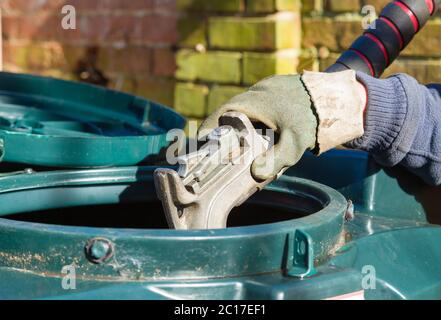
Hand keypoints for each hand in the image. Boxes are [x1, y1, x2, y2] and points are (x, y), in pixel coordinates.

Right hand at [198, 75, 317, 180]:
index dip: (205, 133)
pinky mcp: (272, 92)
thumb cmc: (312, 117)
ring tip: (233, 148)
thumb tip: (255, 174)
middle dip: (218, 134)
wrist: (333, 95)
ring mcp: (262, 91)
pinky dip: (249, 121)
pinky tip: (255, 135)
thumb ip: (275, 159)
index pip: (217, 118)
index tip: (197, 148)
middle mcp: (251, 94)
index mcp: (249, 103)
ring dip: (234, 127)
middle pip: (226, 116)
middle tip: (214, 154)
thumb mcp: (294, 143)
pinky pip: (253, 108)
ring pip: (240, 112)